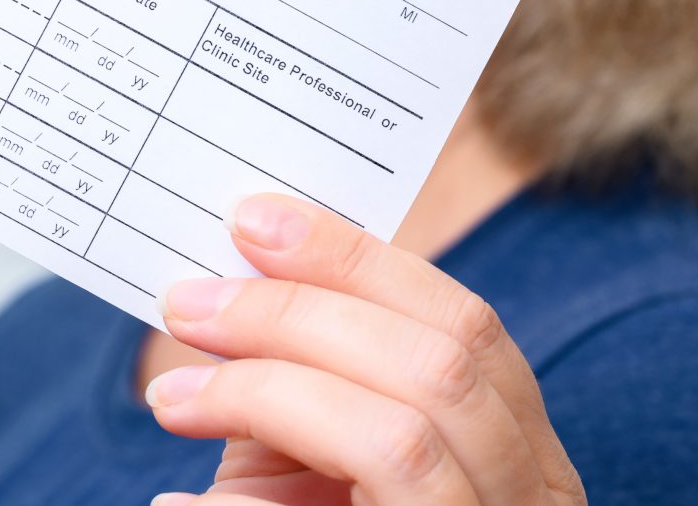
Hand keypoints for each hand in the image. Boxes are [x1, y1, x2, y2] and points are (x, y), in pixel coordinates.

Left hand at [143, 193, 585, 505]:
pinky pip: (358, 504)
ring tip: (174, 391)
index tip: (254, 219)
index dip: (360, 260)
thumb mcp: (318, 476)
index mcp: (523, 460)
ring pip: (407, 431)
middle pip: (441, 361)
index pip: (466, 328)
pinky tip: (185, 478)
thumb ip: (296, 393)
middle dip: (304, 309)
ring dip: (273, 382)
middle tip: (190, 300)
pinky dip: (259, 474)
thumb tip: (222, 292)